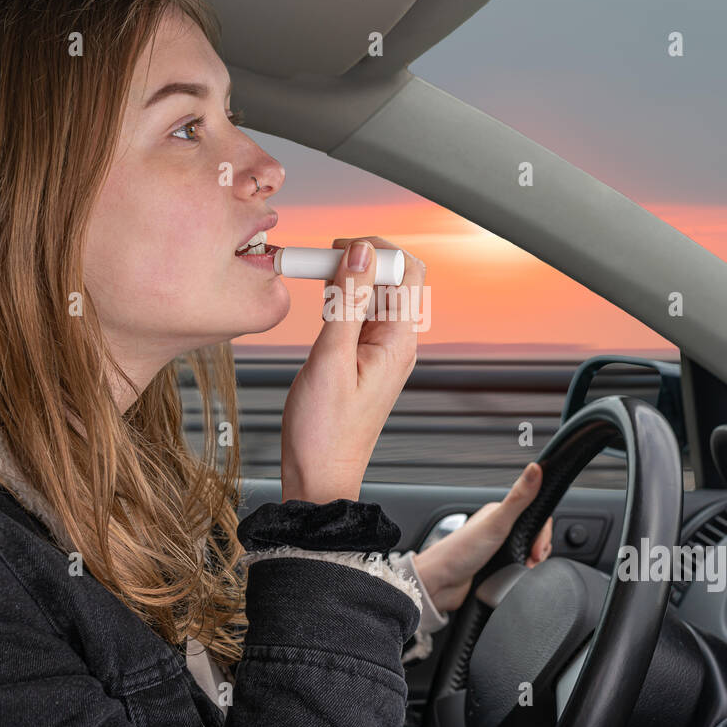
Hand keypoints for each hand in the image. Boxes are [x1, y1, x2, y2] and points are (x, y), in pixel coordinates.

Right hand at [280, 236, 425, 504]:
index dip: (377, 251)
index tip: (341, 250)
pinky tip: (321, 304)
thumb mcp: (330, 359)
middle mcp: (396, 344)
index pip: (408, 271)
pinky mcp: (362, 358)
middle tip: (324, 260)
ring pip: (374, 295)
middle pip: (392, 279)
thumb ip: (346, 303)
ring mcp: (380, 351)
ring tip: (318, 279)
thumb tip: (361, 255)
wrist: (318, 476)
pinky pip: (359, 315)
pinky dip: (341, 300)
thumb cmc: (324, 433)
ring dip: (349, 279)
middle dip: (361, 260)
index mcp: (399, 342)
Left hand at [411, 462, 552, 615]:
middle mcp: (498, 530)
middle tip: (530, 560)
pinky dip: (519, 573)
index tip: (537, 547)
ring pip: (527, 553)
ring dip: (530, 563)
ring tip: (523, 569)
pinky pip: (516, 569)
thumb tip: (535, 468)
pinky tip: (514, 576)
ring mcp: (497, 549)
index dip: (542, 533)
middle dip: (537, 550)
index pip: (534, 516)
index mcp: (499, 513)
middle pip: (533, 536)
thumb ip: (518, 497)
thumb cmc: (459, 552)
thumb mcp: (496, 523)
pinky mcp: (495, 568)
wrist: (439, 585)